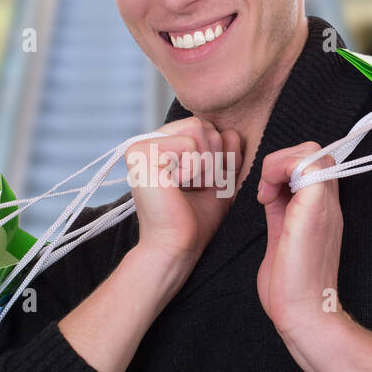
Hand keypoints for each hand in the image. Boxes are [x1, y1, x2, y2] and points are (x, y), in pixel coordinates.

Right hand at [127, 116, 241, 273]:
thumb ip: (226, 153)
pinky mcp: (141, 154)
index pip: (204, 126)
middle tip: (194, 187)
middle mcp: (149, 142)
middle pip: (202, 125)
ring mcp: (142, 147)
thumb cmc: (197, 219)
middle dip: (211, 160)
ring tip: (187, 186)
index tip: (200, 184)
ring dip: (203, 165)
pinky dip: (193, 170)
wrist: (179, 246)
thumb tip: (230, 132)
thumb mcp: (219, 179)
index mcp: (164, 146)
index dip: (215, 156)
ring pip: (197, 131)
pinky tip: (176, 187)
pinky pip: (189, 145)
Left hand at [255, 142, 346, 344]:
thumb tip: (271, 191)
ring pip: (312, 151)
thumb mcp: (281, 237)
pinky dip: (279, 168)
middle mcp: (327, 203)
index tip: (266, 194)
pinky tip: (266, 197)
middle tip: (265, 190)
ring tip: (266, 193)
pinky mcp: (315, 207)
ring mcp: (324, 204)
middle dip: (282, 160)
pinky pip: (306, 163)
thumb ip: (280, 211)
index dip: (285, 168)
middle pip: (314, 151)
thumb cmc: (290, 287)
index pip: (312, 165)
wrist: (304, 313)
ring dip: (280, 163)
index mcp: (320, 210)